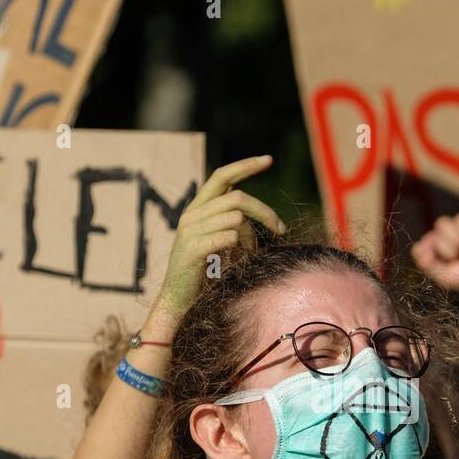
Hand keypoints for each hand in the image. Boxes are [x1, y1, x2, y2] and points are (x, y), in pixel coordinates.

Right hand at [153, 156, 284, 323]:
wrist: (177, 298)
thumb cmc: (202, 271)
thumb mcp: (218, 240)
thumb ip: (232, 222)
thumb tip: (260, 217)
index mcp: (197, 208)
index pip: (222, 176)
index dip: (245, 165)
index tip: (268, 160)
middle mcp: (192, 215)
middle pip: (236, 197)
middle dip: (264, 211)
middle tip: (281, 228)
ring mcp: (190, 231)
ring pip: (235, 217)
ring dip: (250, 236)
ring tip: (248, 253)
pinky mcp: (193, 249)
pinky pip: (227, 236)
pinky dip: (239, 246)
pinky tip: (237, 258)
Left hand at [411, 212, 458, 305]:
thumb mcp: (448, 277)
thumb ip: (429, 265)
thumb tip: (416, 250)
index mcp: (441, 258)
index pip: (422, 247)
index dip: (424, 249)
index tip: (430, 257)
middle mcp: (448, 244)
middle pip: (432, 235)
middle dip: (446, 247)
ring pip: (442, 223)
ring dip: (454, 237)